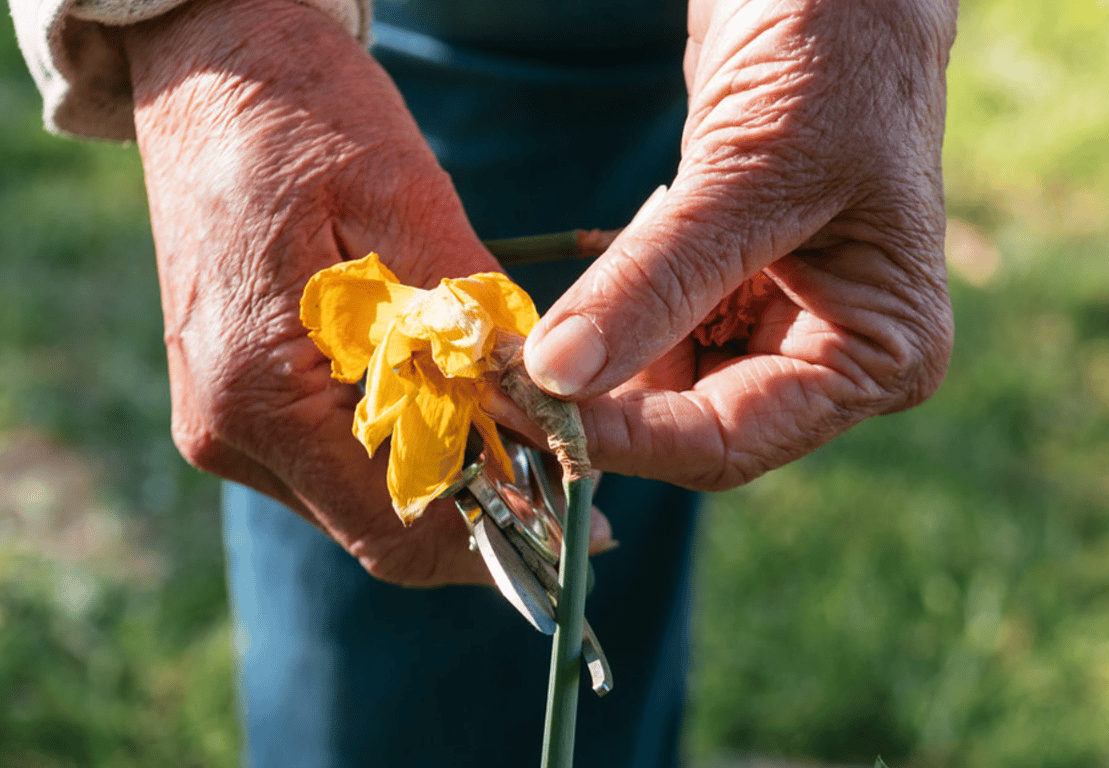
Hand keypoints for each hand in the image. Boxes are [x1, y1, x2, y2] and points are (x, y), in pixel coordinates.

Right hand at [123, 0, 610, 584]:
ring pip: (363, 494)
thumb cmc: (304, 116)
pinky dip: (408, 442)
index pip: (396, 528)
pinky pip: (338, 453)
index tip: (578, 522)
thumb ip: (473, 328)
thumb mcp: (409, 209)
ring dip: (449, 474)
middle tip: (566, 471)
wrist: (209, 62)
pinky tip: (458, 398)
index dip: (497, 541)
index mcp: (263, 394)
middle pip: (382, 525)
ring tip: (523, 428)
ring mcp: (226, 420)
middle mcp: (231, 431)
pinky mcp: (236, 398)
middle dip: (482, 510)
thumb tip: (545, 419)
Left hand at [524, 0, 956, 489]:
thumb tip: (556, 373)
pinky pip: (651, 330)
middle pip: (689, 425)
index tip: (532, 414)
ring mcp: (777, 323)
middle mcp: (830, 357)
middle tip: (503, 376)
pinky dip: (602, 317)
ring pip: (658, 386)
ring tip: (529, 328)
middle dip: (598, 403)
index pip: (731, 442)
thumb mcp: (749, 177)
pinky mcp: (729, 286)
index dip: (627, 440)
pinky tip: (584, 280)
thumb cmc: (837, 60)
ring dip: (590, 361)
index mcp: (876, 354)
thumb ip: (654, 281)